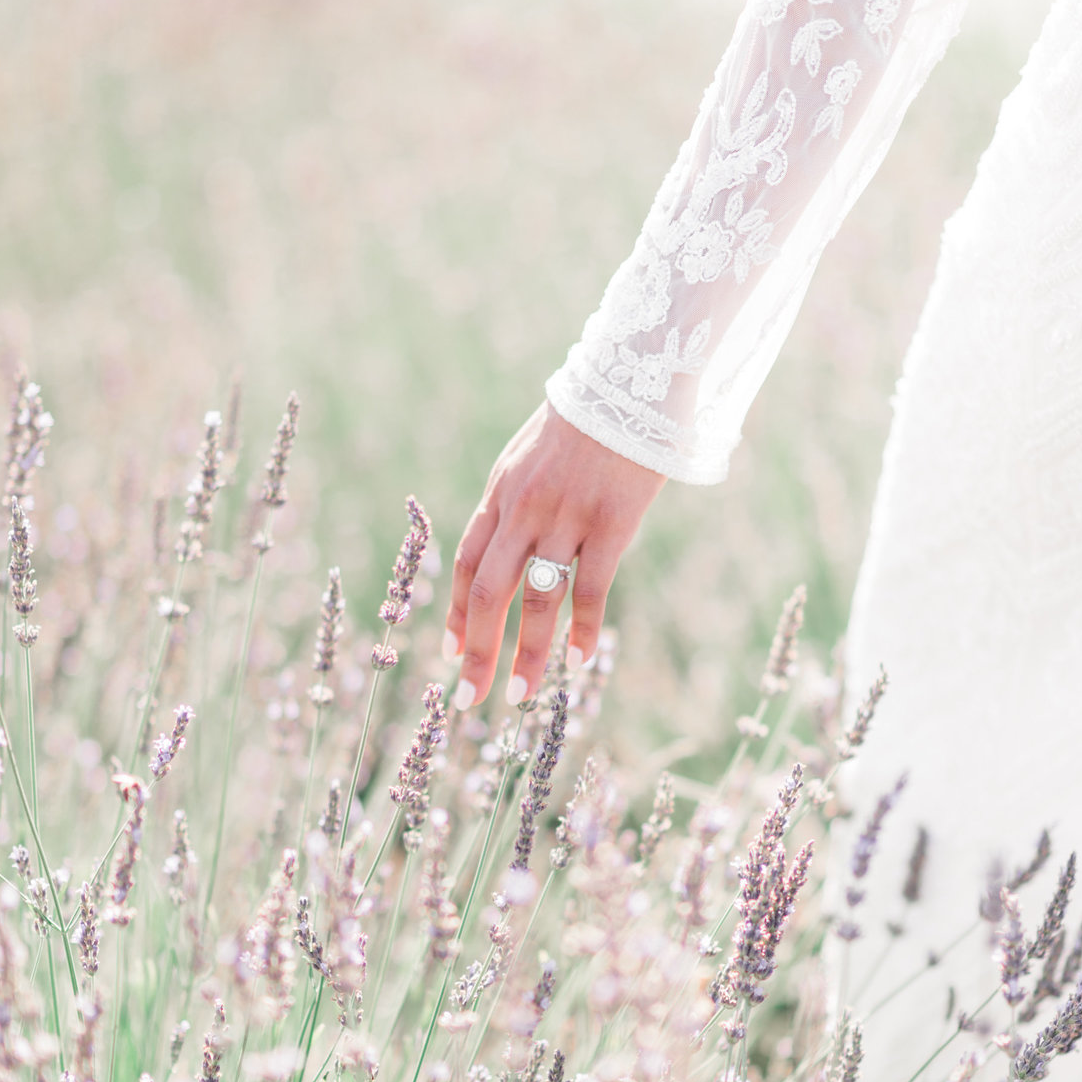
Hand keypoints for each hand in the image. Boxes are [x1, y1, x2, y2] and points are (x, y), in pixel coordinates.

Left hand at [444, 401, 664, 707]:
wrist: (629, 383)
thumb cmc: (583, 423)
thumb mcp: (529, 456)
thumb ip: (514, 503)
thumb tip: (504, 551)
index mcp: (500, 493)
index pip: (468, 564)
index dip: (458, 614)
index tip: (451, 654)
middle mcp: (523, 509)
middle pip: (490, 592)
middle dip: (478, 650)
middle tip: (472, 697)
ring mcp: (566, 517)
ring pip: (536, 599)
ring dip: (526, 652)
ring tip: (520, 693)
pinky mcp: (610, 523)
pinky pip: (591, 589)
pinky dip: (584, 630)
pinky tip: (580, 662)